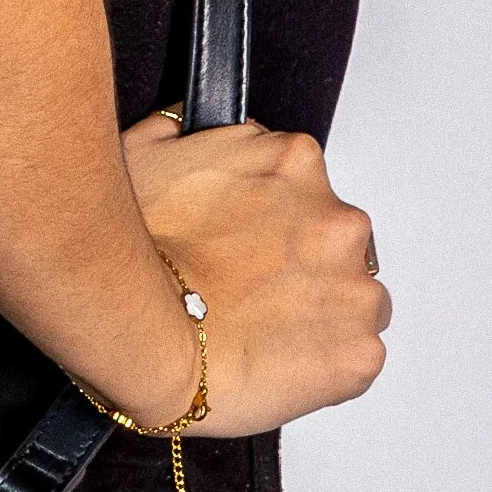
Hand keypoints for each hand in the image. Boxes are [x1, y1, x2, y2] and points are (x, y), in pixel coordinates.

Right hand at [120, 110, 389, 437]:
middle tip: (248, 291)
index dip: (273, 220)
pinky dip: (324, 364)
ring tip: (260, 332)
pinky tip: (275, 363)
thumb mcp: (147, 150)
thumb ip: (192, 134)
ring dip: (318, 313)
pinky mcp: (357, 352)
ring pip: (353, 301)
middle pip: (336, 243)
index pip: (306, 187)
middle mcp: (337, 221)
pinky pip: (355, 356)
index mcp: (296, 164)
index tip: (248, 244)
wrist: (139, 336)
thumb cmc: (134, 254)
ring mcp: (354, 290)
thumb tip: (197, 128)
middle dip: (300, 265)